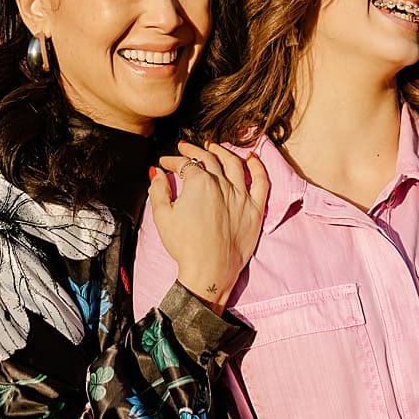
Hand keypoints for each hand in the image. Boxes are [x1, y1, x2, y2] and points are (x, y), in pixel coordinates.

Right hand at [149, 142, 269, 311]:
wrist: (209, 270)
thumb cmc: (186, 246)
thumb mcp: (162, 216)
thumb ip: (158, 190)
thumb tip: (156, 173)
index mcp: (199, 183)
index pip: (184, 164)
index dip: (172, 161)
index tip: (165, 163)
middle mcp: (222, 185)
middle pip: (208, 159)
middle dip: (193, 151)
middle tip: (185, 148)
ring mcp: (241, 196)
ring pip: (233, 164)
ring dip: (222, 152)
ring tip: (213, 147)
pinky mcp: (255, 210)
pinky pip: (261, 182)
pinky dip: (257, 167)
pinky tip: (252, 159)